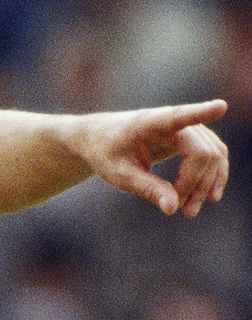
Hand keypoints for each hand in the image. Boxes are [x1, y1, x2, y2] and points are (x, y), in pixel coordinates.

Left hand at [83, 100, 228, 216]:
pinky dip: (212, 175)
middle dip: (197, 184)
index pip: (178, 117)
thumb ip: (146, 188)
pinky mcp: (189, 137)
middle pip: (202, 152)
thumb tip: (173, 208)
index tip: (220, 107)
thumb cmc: (106, 152)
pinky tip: (207, 196)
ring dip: (207, 183)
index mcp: (148, 123)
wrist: (99, 138)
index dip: (201, 113)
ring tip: (190, 211)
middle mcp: (170, 120)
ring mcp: (183, 127)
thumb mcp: (119, 174)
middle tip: (184, 211)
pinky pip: (212, 154)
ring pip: (212, 154)